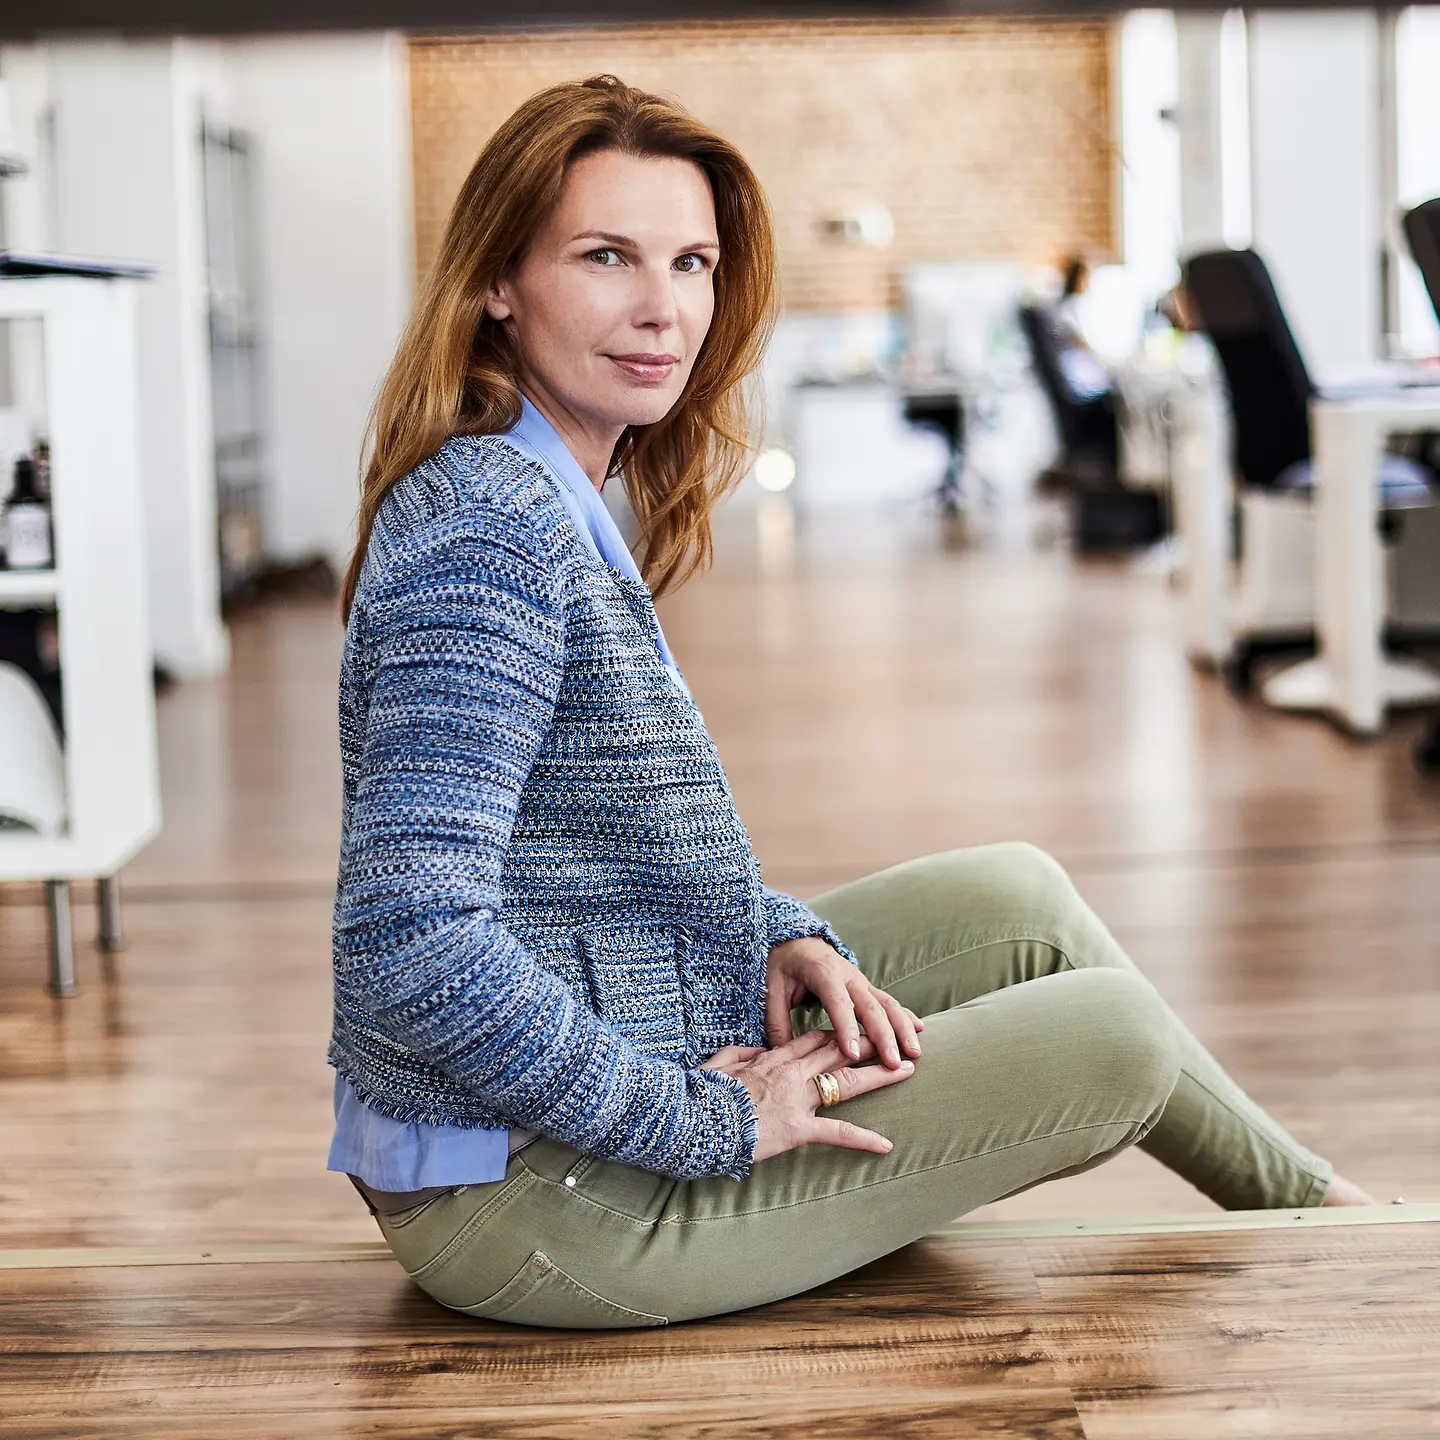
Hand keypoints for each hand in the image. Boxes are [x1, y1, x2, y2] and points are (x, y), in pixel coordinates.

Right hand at [702, 1030, 914, 1161]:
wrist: (694, 1119)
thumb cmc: (701, 1094)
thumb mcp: (718, 1064)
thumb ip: (740, 1053)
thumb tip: (755, 1051)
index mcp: (772, 1058)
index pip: (813, 1038)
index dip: (839, 1033)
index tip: (856, 1032)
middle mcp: (790, 1073)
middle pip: (838, 1051)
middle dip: (869, 1043)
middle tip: (894, 1040)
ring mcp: (796, 1099)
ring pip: (847, 1081)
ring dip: (880, 1075)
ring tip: (906, 1070)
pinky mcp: (797, 1128)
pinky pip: (837, 1132)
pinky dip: (863, 1139)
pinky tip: (885, 1145)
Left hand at [766, 936, 923, 1068]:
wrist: (796, 940)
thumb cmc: (783, 965)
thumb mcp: (771, 988)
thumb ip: (776, 1021)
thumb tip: (779, 1055)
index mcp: (823, 973)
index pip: (837, 1003)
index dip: (846, 1028)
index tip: (853, 1055)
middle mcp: (847, 975)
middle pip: (870, 1005)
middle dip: (884, 1035)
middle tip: (892, 1062)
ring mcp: (861, 980)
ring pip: (887, 1003)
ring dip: (902, 1027)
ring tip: (914, 1052)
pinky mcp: (867, 987)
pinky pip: (889, 1001)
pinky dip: (906, 1015)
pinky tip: (921, 1029)